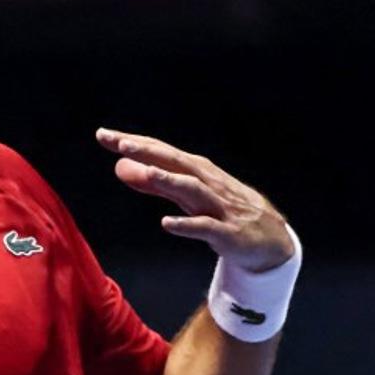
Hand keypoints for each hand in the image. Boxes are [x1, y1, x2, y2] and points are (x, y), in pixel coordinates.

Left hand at [96, 128, 293, 271]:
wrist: (270, 239)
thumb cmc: (222, 209)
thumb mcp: (185, 194)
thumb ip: (152, 182)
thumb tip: (120, 167)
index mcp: (195, 170)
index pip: (159, 151)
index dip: (133, 142)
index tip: (103, 135)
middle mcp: (206, 182)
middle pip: (175, 162)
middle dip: (149, 152)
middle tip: (121, 143)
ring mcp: (218, 206)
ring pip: (192, 189)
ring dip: (169, 180)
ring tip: (146, 173)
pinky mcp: (227, 232)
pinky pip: (205, 227)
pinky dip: (186, 224)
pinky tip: (167, 223)